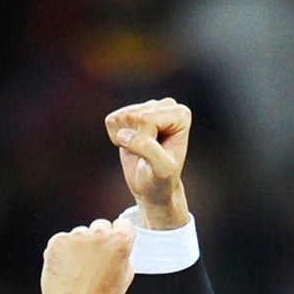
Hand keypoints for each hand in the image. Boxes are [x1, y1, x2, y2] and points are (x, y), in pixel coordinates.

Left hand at [40, 218, 136, 293]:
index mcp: (120, 241)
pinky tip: (66, 269)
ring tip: (77, 270)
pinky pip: (61, 241)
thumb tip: (118, 245)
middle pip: (100, 226)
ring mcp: (76, 237)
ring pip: (79, 234)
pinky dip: (62, 252)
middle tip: (92, 262)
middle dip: (97, 240)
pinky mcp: (57, 243)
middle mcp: (98, 234)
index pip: (123, 225)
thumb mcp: (125, 277)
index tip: (111, 246)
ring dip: (79, 246)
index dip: (117, 237)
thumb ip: (124, 254)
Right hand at [105, 98, 190, 228]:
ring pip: (122, 117)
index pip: (147, 119)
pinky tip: (131, 145)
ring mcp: (148, 107)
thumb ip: (147, 149)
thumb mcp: (161, 169)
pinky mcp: (131, 112)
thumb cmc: (161, 179)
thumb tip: (123, 134)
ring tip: (140, 150)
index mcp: (181, 114)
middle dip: (134, 140)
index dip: (144, 141)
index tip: (155, 155)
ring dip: (124, 139)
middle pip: (134, 115)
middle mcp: (167, 105)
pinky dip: (115, 138)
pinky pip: (112, 120)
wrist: (152, 187)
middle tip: (146, 155)